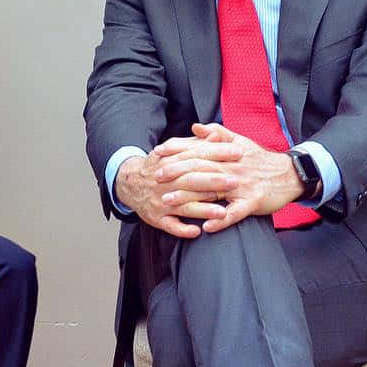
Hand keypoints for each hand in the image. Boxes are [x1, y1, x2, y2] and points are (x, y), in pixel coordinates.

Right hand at [116, 143, 235, 239]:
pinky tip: (196, 231)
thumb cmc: (158, 167)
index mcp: (170, 162)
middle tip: (235, 182)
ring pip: (183, 205)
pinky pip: (170, 225)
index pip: (196, 156)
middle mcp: (165, 181)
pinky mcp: (156, 217)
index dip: (217, 153)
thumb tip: (215, 135)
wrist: (128, 183)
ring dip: (203, 209)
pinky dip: (182, 229)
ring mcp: (160, 200)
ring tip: (222, 213)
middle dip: (214, 181)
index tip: (238, 153)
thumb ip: (195, 144)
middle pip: (191, 180)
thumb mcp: (172, 151)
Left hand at [162, 124, 303, 233]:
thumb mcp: (240, 141)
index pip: (197, 150)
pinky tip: (206, 227)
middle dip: (176, 173)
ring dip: (189, 197)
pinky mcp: (253, 201)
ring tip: (169, 202)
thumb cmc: (260, 159)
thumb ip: (216, 133)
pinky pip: (235, 213)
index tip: (157, 154)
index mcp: (226, 154)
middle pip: (199, 169)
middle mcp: (231, 167)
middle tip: (155, 178)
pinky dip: (221, 220)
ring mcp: (242, 185)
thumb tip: (195, 127)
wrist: (290, 174)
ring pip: (211, 190)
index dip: (176, 152)